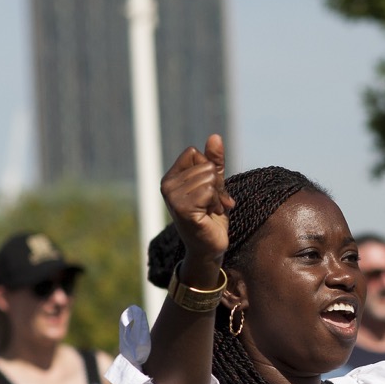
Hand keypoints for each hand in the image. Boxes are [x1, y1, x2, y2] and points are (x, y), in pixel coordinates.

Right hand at [161, 135, 233, 259]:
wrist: (209, 247)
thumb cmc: (211, 217)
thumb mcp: (214, 184)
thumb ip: (214, 161)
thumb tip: (215, 136)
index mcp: (170, 177)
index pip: (194, 152)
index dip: (208, 169)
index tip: (210, 190)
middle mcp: (167, 185)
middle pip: (205, 165)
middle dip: (217, 185)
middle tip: (212, 204)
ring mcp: (173, 197)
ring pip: (209, 178)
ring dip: (217, 196)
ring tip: (210, 210)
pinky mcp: (183, 208)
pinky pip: (209, 191)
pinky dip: (216, 203)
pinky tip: (210, 215)